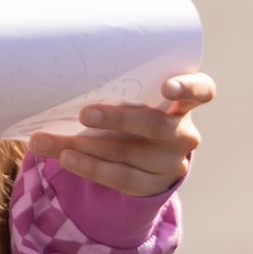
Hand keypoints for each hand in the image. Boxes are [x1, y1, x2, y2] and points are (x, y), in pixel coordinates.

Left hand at [27, 72, 213, 198]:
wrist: (146, 158)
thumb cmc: (134, 111)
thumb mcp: (136, 96)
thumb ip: (112, 85)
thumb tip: (55, 68)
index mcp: (184, 102)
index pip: (202, 91)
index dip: (188, 89)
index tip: (166, 87)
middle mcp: (183, 133)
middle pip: (157, 127)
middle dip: (119, 119)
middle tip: (84, 114)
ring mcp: (170, 163)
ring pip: (128, 154)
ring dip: (86, 147)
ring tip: (49, 141)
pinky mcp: (150, 185)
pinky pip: (118, 178)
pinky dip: (88, 167)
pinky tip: (65, 158)